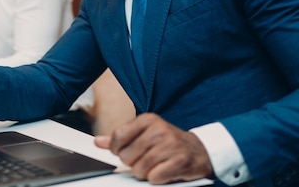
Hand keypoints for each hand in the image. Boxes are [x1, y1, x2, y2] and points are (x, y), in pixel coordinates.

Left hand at [94, 113, 212, 183]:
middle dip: (133, 164)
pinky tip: (165, 171)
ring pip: (140, 169)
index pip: (119, 136)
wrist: (200, 151)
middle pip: (127, 156)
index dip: (117, 150)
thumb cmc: (169, 142)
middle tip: (146, 160)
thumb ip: (121, 138)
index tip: (124, 152)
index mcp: (148, 119)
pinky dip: (158, 178)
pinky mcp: (180, 161)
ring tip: (156, 166)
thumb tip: (98, 141)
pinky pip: (155, 177)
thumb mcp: (145, 134)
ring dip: (145, 173)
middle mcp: (159, 129)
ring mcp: (170, 145)